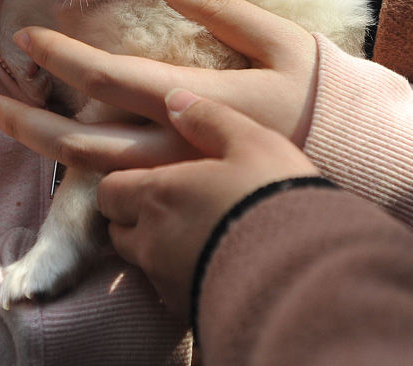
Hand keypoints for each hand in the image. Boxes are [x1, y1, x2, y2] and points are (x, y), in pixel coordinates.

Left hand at [0, 0, 320, 171]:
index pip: (108, 79)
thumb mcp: (285, 41)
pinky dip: (82, 168)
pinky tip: (61, 150)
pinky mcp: (187, 196)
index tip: (23, 36)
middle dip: (28, 124)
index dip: (61, 57)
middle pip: (83, 144)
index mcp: (193, 101)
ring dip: (46, 147)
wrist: (360, 166)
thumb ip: (224, 8)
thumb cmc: (323, 97)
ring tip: (9, 124)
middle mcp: (176, 148)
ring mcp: (180, 180)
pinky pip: (122, 189)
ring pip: (95, 173)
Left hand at [97, 89, 321, 316]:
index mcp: (157, 194)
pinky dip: (182, 276)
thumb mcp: (252, 143)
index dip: (123, 183)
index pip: (108, 190)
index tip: (146, 177)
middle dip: (133, 217)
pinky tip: (214, 264)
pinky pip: (171, 291)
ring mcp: (167, 282)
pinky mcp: (189, 312)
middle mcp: (151, 241)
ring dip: (157, 249)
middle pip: (117, 230)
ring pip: (143, 263)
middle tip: (170, 206)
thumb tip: (174, 99)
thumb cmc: (275, 200)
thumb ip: (210, 119)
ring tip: (195, 235)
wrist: (304, 276)